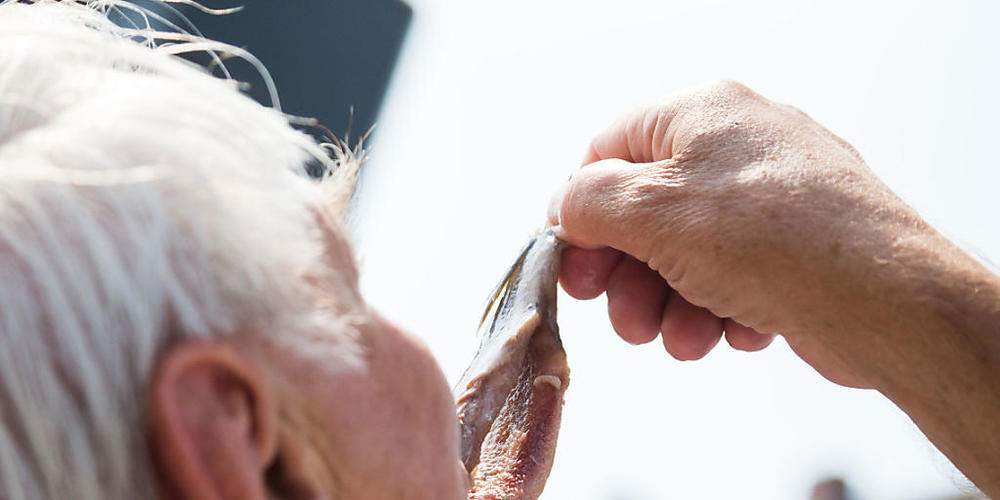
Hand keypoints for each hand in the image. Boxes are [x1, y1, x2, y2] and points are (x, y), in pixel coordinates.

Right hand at [547, 80, 999, 495]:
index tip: (574, 265)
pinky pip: (734, 275)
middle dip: (630, 276)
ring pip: (688, 253)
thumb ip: (588, 201)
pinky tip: (735, 330)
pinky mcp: (797, 246)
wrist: (886, 301)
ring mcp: (772, 197)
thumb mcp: (652, 212)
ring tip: (682, 339)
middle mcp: (738, 146)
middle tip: (625, 321)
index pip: (609, 151)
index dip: (581, 211)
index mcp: (700, 114)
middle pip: (647, 212)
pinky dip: (722, 308)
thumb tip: (566, 205)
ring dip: (672, 304)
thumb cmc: (770, 240)